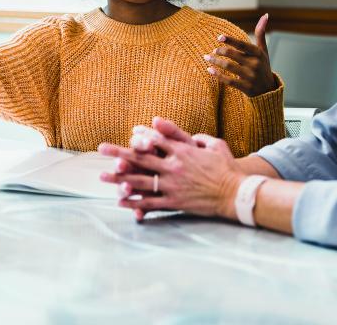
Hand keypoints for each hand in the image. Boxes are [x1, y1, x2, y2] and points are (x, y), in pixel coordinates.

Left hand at [99, 118, 243, 220]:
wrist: (235, 193)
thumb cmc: (227, 168)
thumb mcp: (216, 145)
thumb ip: (200, 138)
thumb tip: (190, 135)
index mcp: (183, 151)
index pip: (156, 141)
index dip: (140, 137)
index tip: (129, 133)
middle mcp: (173, 167)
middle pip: (141, 158)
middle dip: (120, 153)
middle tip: (102, 149)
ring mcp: (172, 186)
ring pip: (140, 181)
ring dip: (120, 178)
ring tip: (103, 176)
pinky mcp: (174, 202)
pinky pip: (150, 202)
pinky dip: (135, 202)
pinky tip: (121, 201)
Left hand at [204, 13, 277, 96]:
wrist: (268, 90)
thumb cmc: (263, 66)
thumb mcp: (264, 50)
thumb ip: (261, 33)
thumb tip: (265, 15)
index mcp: (258, 54)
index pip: (243, 45)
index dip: (231, 40)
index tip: (219, 37)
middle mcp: (255, 64)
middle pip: (233, 55)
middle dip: (220, 51)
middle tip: (213, 50)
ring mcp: (250, 77)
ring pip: (229, 67)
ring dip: (216, 62)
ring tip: (207, 57)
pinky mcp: (245, 87)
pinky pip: (228, 81)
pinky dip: (217, 75)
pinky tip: (209, 70)